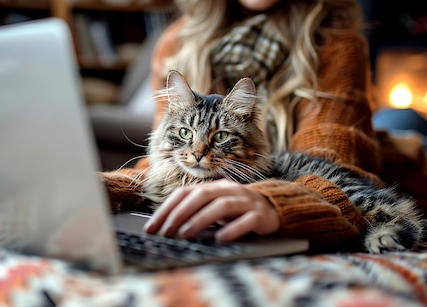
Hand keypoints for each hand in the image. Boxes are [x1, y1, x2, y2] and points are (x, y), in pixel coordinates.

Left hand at [143, 179, 279, 241]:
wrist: (274, 209)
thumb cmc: (236, 211)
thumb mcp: (214, 208)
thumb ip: (195, 213)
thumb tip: (165, 228)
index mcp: (214, 187)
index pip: (185, 193)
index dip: (167, 209)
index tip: (152, 227)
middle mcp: (229, 190)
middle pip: (202, 196)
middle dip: (180, 213)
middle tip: (166, 232)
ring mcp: (246, 202)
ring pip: (222, 206)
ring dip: (201, 219)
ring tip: (186, 234)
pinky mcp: (261, 216)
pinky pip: (247, 221)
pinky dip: (233, 229)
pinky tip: (221, 238)